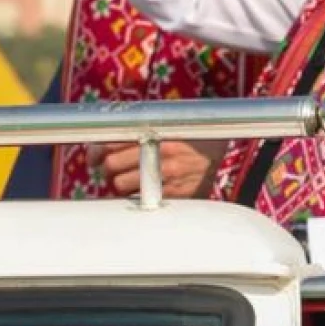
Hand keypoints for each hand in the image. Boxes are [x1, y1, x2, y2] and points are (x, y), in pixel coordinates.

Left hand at [91, 139, 226, 198]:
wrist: (230, 155)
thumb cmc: (194, 139)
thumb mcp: (170, 125)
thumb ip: (141, 130)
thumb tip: (102, 148)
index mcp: (156, 129)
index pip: (112, 140)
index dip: (97, 151)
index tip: (94, 157)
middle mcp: (159, 150)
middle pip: (111, 165)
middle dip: (108, 169)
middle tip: (114, 171)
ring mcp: (167, 174)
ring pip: (120, 186)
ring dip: (120, 186)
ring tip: (130, 182)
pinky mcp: (175, 194)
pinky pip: (141, 200)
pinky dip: (137, 197)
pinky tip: (145, 192)